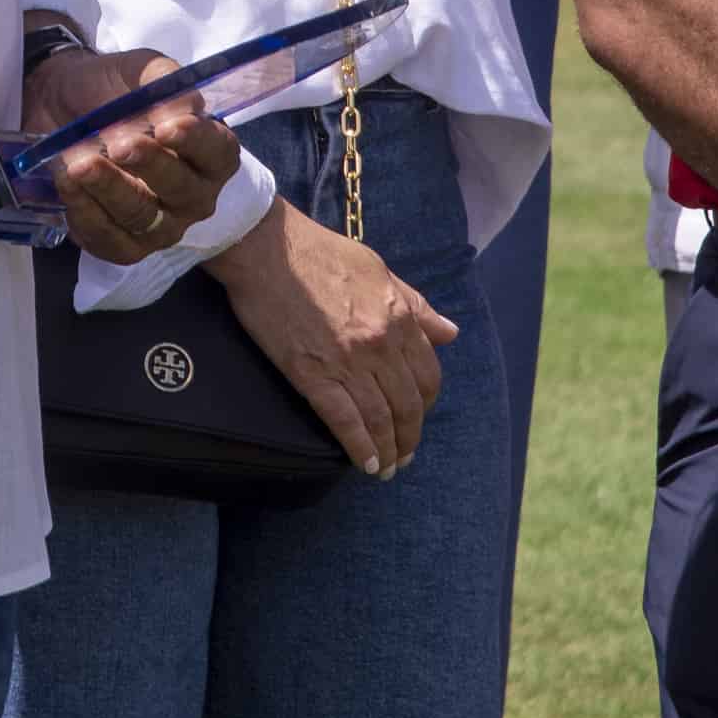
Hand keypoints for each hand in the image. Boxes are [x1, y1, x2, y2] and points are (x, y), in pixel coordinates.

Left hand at [24, 46, 244, 264]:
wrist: (60, 107)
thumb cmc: (111, 90)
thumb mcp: (138, 70)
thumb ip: (162, 79)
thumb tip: (181, 108)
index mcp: (210, 151)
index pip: (218, 152)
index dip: (196, 142)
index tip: (167, 127)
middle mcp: (194, 195)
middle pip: (183, 191)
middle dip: (150, 166)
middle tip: (118, 144)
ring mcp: (161, 226)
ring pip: (142, 217)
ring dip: (109, 188)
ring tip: (78, 163)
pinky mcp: (123, 246)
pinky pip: (108, 240)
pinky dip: (84, 211)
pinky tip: (67, 182)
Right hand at [209, 203, 458, 477]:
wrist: (267, 247)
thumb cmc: (319, 251)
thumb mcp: (378, 270)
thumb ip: (415, 305)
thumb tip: (449, 333)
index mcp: (399, 316)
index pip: (427, 374)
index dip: (426, 403)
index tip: (417, 417)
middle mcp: (381, 343)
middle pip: (407, 404)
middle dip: (410, 436)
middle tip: (405, 456)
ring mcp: (348, 361)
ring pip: (380, 418)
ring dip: (389, 450)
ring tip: (387, 469)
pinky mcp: (313, 374)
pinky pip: (345, 421)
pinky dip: (360, 448)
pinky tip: (366, 464)